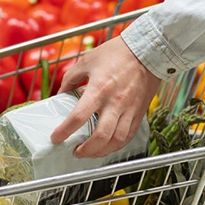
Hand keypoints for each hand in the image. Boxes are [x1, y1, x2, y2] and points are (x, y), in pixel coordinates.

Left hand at [50, 37, 161, 157]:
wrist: (148, 51)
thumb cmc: (117, 53)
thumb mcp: (87, 60)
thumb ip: (71, 78)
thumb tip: (61, 93)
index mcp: (98, 89)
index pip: (78, 117)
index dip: (64, 131)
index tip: (55, 138)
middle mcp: (115, 102)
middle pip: (100, 136)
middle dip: (86, 150)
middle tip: (76, 151)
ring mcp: (129, 109)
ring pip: (116, 140)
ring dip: (102, 152)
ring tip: (90, 152)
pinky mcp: (140, 112)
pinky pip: (129, 135)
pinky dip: (117, 145)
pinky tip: (108, 146)